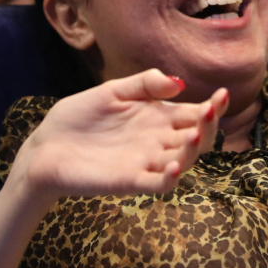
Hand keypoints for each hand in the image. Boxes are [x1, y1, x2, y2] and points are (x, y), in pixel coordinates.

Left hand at [10, 71, 229, 204]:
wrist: (45, 146)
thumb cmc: (78, 118)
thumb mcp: (112, 91)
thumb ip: (144, 84)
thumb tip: (179, 83)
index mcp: (157, 118)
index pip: (194, 114)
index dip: (213, 106)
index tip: (222, 94)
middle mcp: (158, 141)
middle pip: (197, 137)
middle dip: (209, 125)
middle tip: (209, 111)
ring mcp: (146, 162)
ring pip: (184, 160)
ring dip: (194, 149)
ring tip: (195, 134)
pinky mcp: (129, 182)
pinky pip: (157, 184)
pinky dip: (169, 177)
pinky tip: (174, 165)